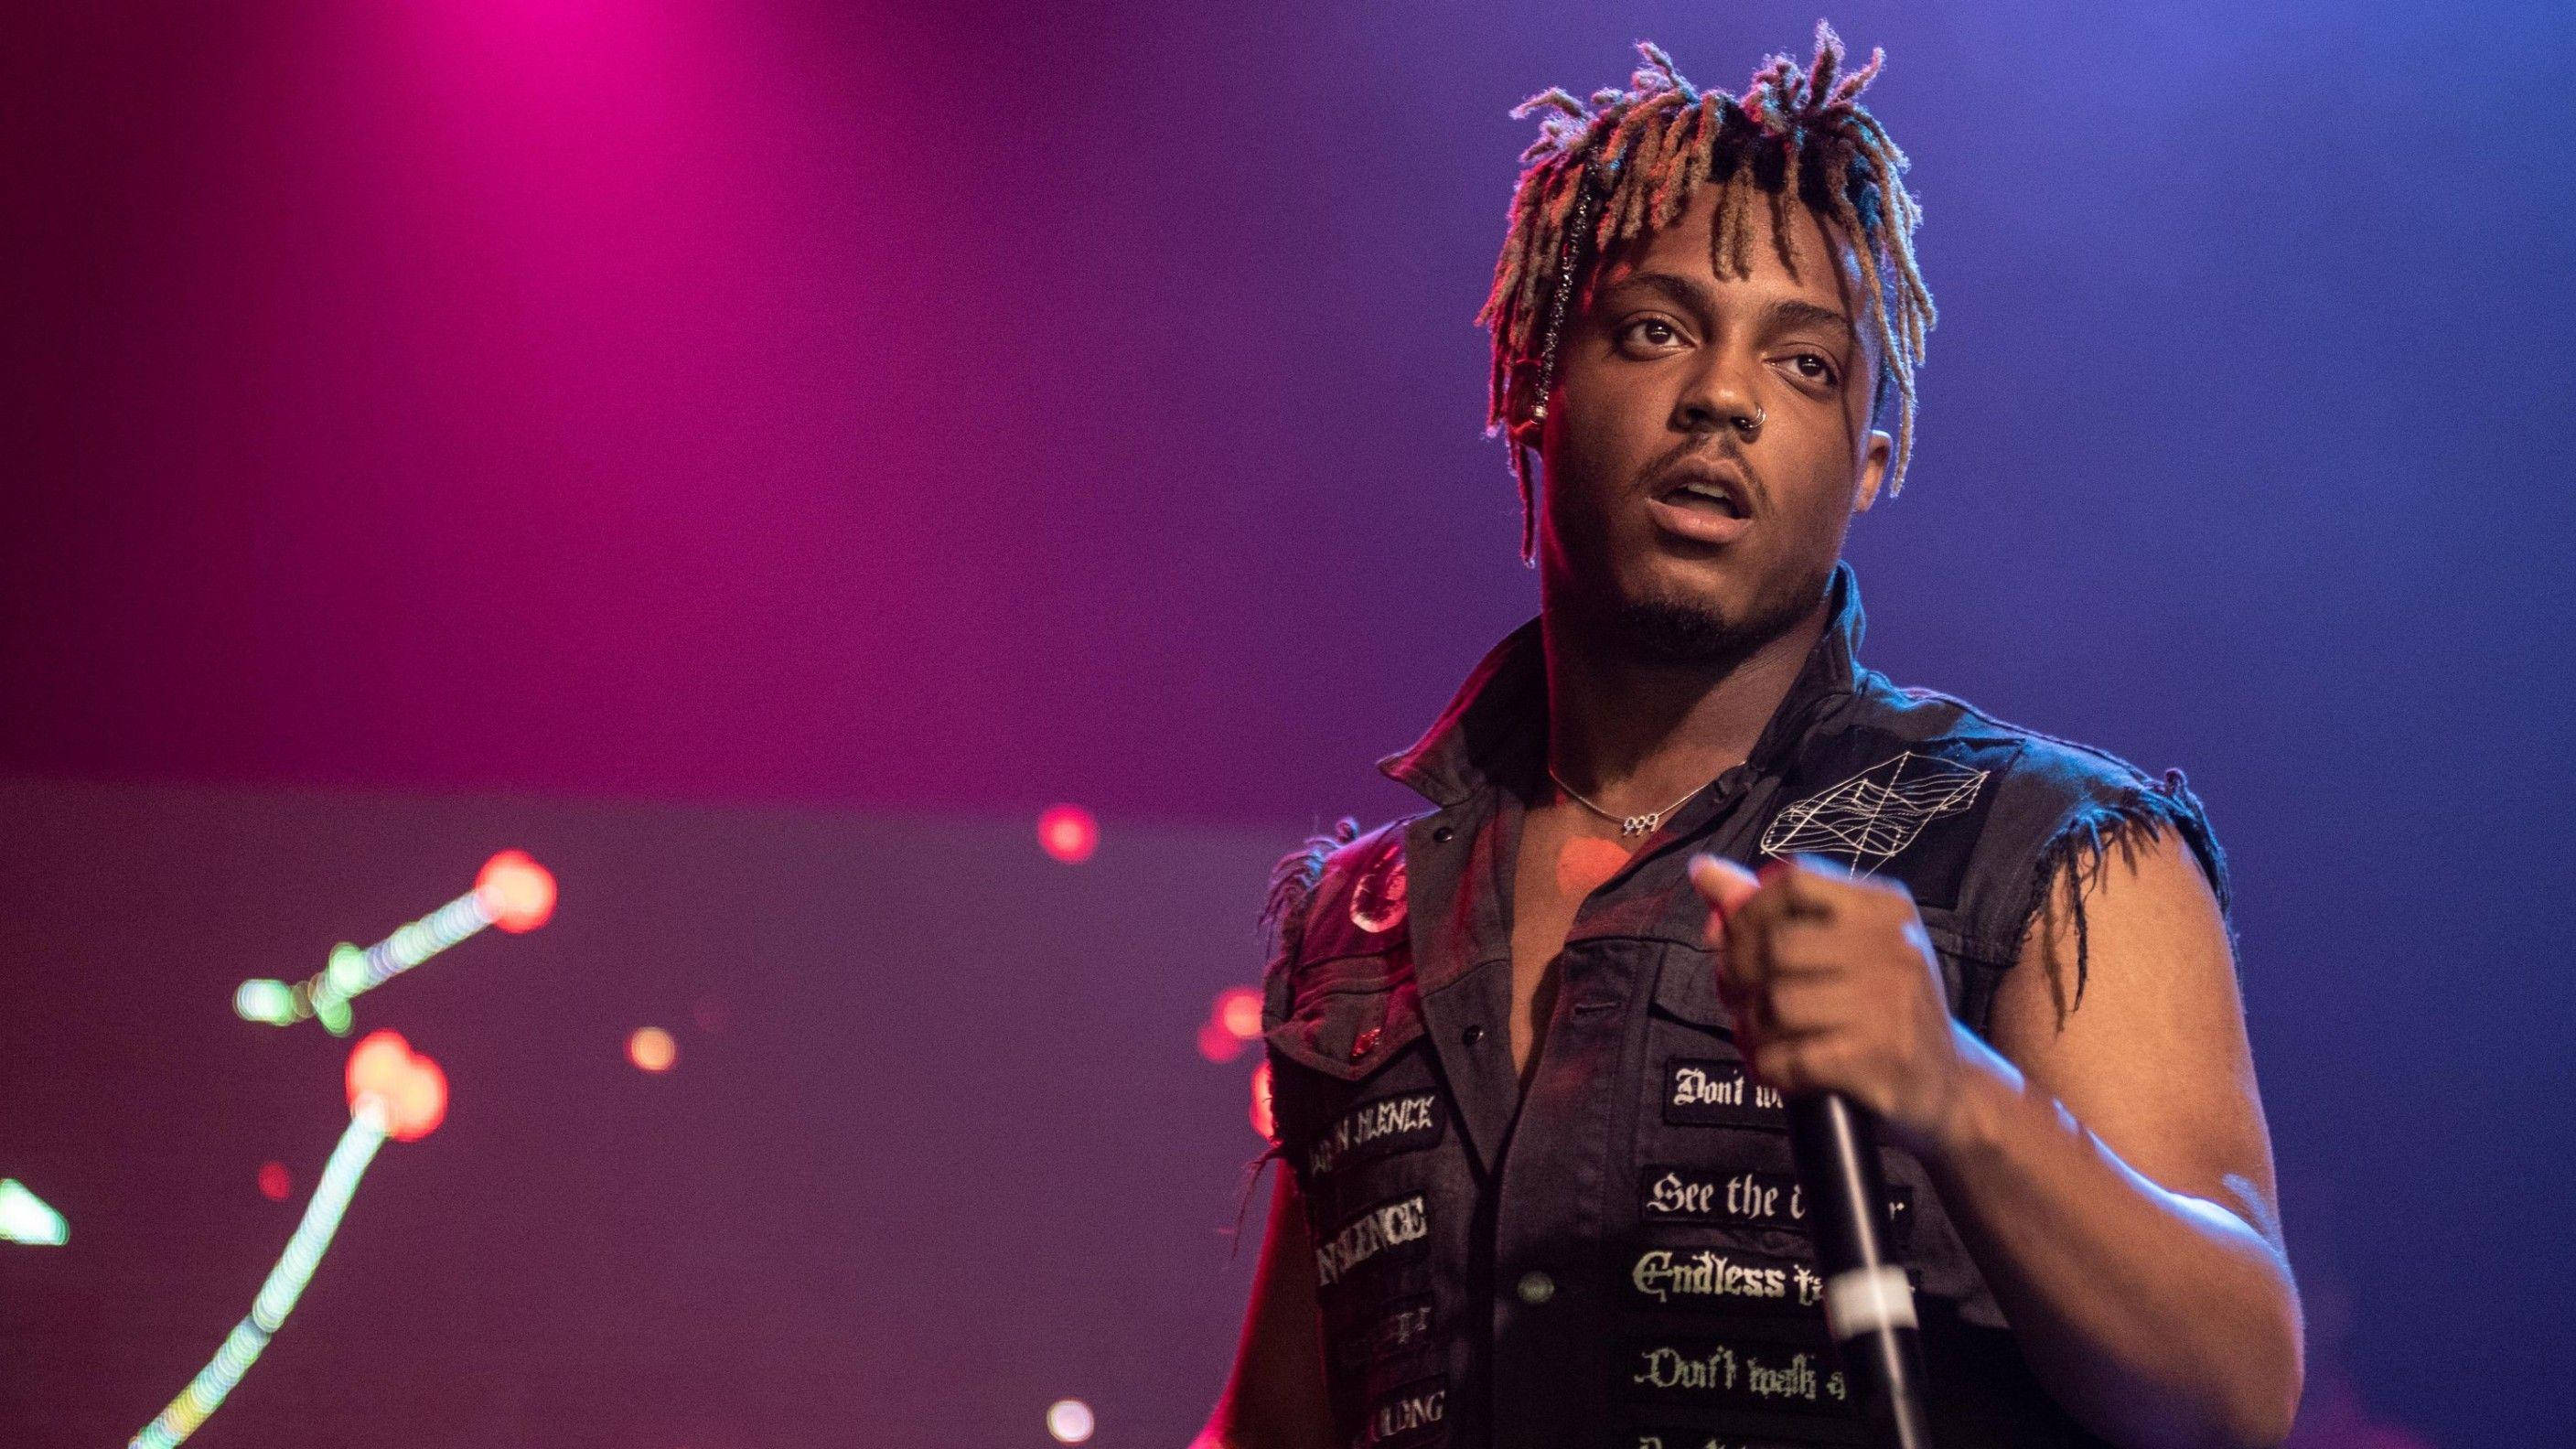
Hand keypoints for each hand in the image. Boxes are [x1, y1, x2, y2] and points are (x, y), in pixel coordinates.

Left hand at [1686, 852, 1992, 1154]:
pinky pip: (1791, 1057)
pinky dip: (1769, 1066)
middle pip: (1774, 944)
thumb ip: (1772, 911)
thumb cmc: (1882, 1008)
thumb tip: (1704, 872)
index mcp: (1884, 908)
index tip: (1728, 940)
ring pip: (1776, 1002)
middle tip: (1734, 998)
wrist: (1950, 1085)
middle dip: (1736, 975)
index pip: (1794, 882)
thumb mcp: (1846, 947)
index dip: (1746, 910)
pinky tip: (1777, 1068)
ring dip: (1749, 1026)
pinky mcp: (1878, 1058)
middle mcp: (1893, 947)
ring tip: (1755, 1036)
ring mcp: (1889, 1003)